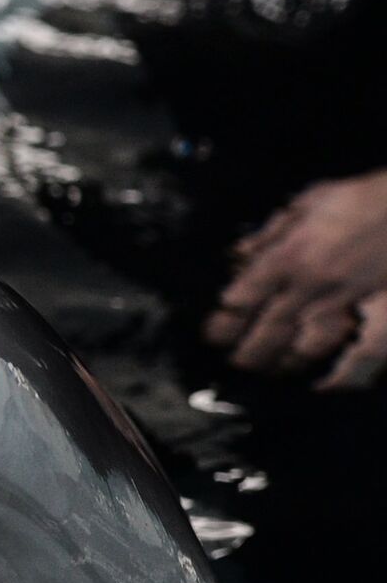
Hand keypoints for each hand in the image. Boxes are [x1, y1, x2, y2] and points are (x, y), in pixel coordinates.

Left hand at [204, 168, 386, 389]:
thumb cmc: (371, 196)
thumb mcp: (314, 200)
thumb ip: (274, 232)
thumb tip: (238, 256)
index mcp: (291, 255)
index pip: (242, 300)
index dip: (222, 324)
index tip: (213, 337)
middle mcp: (314, 285)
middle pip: (268, 333)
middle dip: (247, 354)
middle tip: (238, 363)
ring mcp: (351, 304)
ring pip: (305, 348)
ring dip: (284, 364)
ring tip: (273, 370)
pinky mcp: (386, 316)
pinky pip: (363, 357)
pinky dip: (343, 377)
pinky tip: (326, 386)